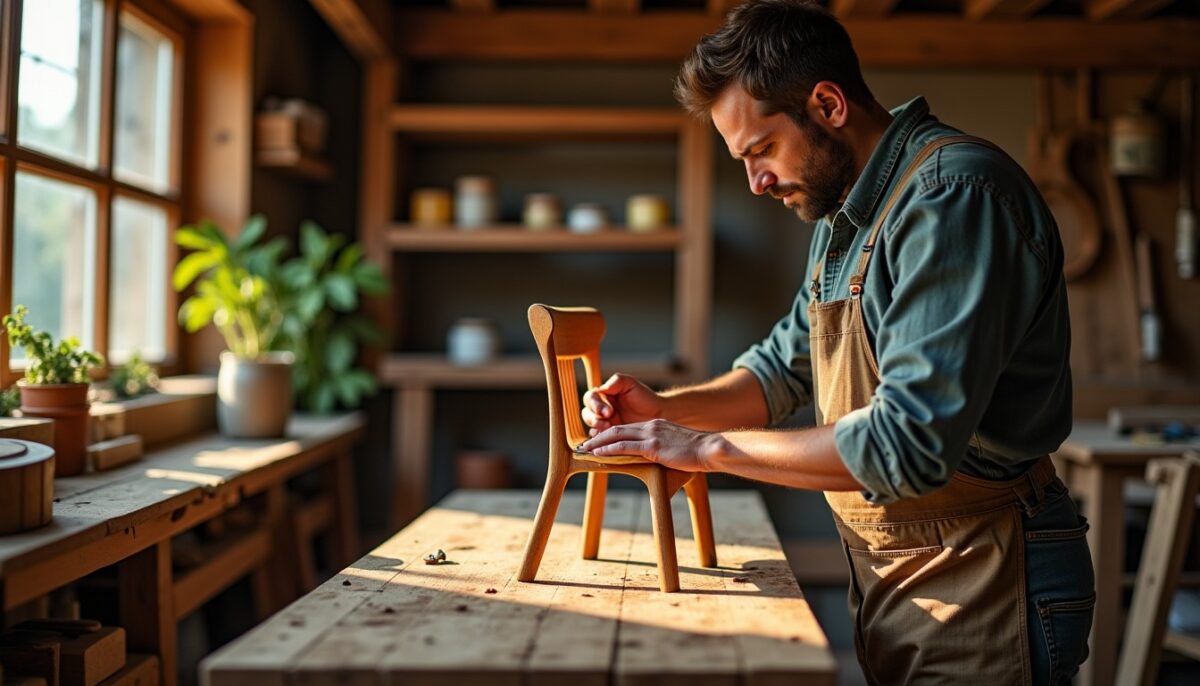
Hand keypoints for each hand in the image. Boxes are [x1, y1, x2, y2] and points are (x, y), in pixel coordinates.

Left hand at [577, 419, 717, 471]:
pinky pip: (626, 446)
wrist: (710, 449)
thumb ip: (664, 452)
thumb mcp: (676, 449)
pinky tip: (598, 453)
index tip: (597, 442)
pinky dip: (609, 449)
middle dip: (599, 437)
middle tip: (584, 445)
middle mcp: (651, 426)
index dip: (610, 434)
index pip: (627, 429)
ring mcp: (651, 434)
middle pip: (617, 429)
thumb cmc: (697, 453)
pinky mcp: (653, 446)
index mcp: (656, 426)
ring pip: (618, 435)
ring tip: (585, 450)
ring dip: (599, 443)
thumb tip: (659, 463)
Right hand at [582, 373, 663, 434]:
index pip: (590, 398)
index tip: (609, 411)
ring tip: (608, 429)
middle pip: (587, 413)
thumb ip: (616, 381)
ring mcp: (604, 423)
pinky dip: (601, 440)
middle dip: (594, 418)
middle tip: (607, 422)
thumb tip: (602, 388)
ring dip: (596, 429)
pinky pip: (599, 439)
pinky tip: (608, 441)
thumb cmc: (644, 397)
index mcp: (603, 396)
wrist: (659, 414)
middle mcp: (600, 409)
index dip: (596, 405)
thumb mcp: (630, 384)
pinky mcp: (610, 436)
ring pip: (591, 427)